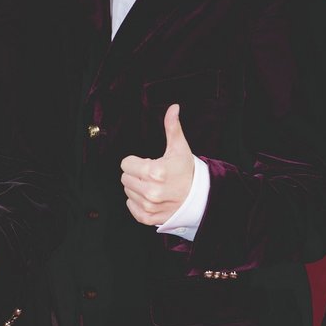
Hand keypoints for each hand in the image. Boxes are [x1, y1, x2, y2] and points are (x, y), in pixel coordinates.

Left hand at [120, 104, 194, 224]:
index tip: (148, 162)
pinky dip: (137, 202)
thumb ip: (172, 127)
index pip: (125, 164)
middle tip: (152, 174)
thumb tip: (173, 108)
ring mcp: (149, 206)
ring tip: (154, 185)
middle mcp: (150, 191)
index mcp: (155, 172)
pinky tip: (150, 196)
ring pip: (127, 191)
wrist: (200, 197)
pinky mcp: (148, 217)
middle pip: (125, 177)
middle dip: (136, 173)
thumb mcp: (179, 147)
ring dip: (137, 187)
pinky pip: (131, 207)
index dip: (136, 161)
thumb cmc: (187, 170)